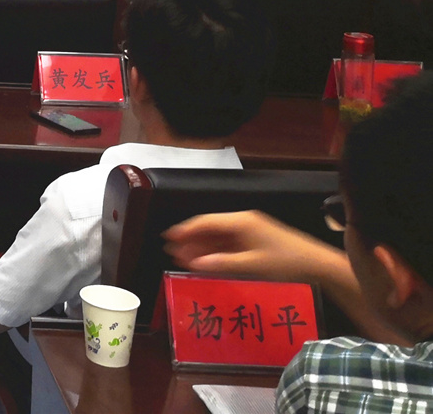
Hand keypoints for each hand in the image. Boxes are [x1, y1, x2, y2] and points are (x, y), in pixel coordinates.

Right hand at [163, 210, 336, 282]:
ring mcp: (251, 232)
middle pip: (210, 229)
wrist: (319, 267)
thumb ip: (221, 263)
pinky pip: (230, 244)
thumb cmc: (287, 262)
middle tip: (172, 251)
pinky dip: (216, 252)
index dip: (185, 230)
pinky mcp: (258, 242)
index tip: (168, 237)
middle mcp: (244, 222)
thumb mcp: (252, 264)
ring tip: (185, 259)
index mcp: (241, 221)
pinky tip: (208, 262)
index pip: (205, 222)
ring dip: (202, 248)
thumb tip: (194, 263)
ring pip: (219, 238)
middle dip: (191, 240)